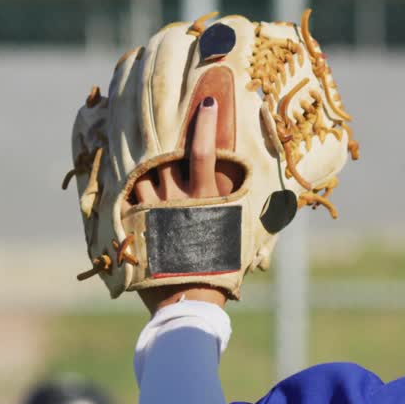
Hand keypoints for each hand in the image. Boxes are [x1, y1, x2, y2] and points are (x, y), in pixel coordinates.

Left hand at [132, 96, 234, 314]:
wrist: (188, 303)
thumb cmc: (221, 273)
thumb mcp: (240, 239)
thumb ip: (251, 215)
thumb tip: (280, 202)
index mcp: (207, 198)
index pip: (205, 149)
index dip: (205, 122)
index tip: (206, 101)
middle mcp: (178, 198)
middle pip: (167, 153)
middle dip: (166, 132)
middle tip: (162, 111)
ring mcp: (154, 210)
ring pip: (143, 171)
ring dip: (144, 159)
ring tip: (139, 144)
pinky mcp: (136, 225)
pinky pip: (127, 195)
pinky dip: (127, 184)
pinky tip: (124, 175)